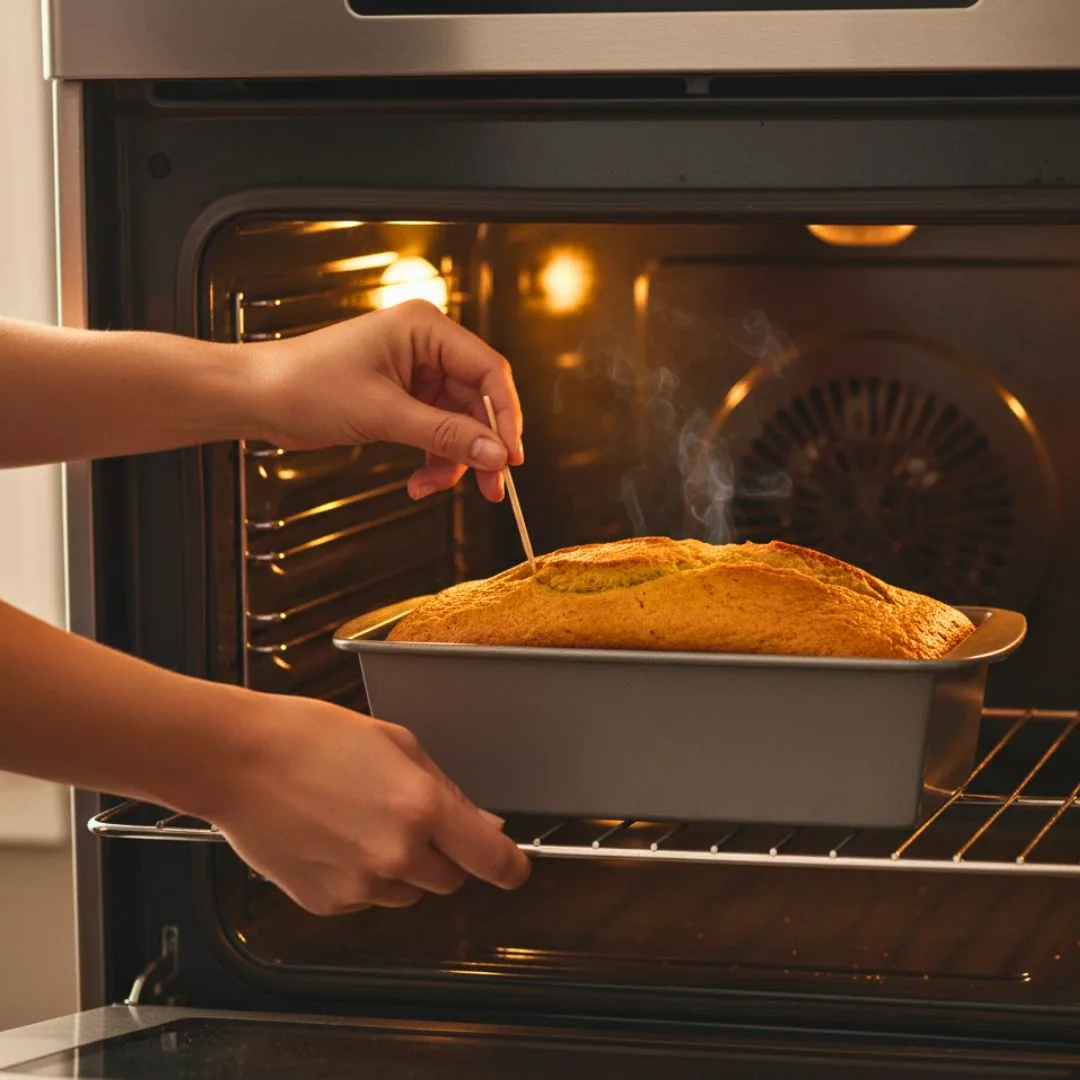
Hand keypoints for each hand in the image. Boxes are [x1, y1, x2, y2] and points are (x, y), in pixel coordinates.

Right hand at [212, 694, 530, 915]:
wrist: (237, 759)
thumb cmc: (310, 738)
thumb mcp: (396, 743)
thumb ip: (447, 790)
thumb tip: (483, 823)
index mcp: (421, 806)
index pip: (491, 859)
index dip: (510, 865)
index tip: (514, 866)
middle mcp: (396, 853)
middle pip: (450, 880)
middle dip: (444, 855)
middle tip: (411, 818)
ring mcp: (360, 885)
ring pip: (408, 893)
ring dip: (402, 867)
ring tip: (361, 820)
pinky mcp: (326, 903)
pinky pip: (365, 899)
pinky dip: (360, 877)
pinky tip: (334, 837)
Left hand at [247, 300, 523, 502]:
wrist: (258, 398)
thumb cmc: (304, 383)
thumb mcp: (384, 414)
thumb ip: (445, 435)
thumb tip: (494, 453)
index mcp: (425, 328)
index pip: (490, 371)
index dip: (505, 417)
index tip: (510, 456)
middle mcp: (425, 347)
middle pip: (478, 402)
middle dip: (479, 448)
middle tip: (490, 486)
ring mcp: (415, 374)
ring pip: (459, 424)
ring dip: (452, 461)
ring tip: (431, 487)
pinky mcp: (402, 399)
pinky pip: (436, 432)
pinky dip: (433, 460)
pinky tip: (419, 480)